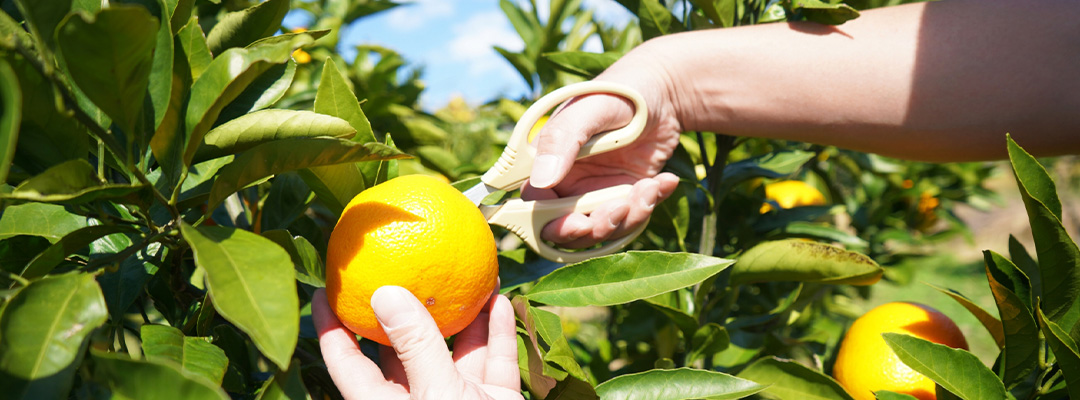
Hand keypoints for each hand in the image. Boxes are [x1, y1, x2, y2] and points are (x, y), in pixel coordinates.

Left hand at [312, 287, 522, 399]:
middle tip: (398, 263)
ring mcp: (458, 399)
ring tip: (458, 271)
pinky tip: (497, 298)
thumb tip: (384, 292)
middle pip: (401, 345)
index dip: (331, 325)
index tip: (324, 285)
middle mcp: (419, 398)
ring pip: (454, 346)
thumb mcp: (437, 395)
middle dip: (402, 305)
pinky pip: (494, 359)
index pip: (345, 361)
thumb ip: (415, 346)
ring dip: (460, 310)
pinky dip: (496, 330)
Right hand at [524, 44, 682, 248]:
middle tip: (619, 210)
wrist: (663, 92)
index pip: (534, 206)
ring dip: (629, 216)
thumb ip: (562, 141)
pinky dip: (650, 206)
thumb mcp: (589, 111)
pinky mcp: (624, 197)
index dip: (551, 222)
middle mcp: (567, 183)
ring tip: (650, 187)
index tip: (578, 223)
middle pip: (567, 229)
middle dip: (594, 228)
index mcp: (546, 163)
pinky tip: (665, 181)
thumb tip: (541, 179)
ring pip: (603, 230)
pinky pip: (632, 219)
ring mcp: (596, 193)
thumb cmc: (618, 92)